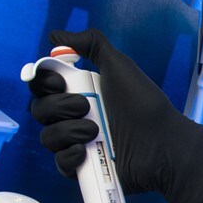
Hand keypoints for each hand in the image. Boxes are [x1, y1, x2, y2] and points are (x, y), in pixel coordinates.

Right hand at [28, 29, 202, 202]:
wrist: (163, 143)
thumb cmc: (144, 104)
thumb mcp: (119, 66)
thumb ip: (92, 44)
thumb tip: (55, 34)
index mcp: (79, 92)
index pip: (42, 86)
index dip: (43, 82)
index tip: (60, 81)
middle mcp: (74, 117)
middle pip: (39, 110)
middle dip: (58, 106)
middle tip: (84, 106)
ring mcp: (78, 143)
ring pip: (47, 137)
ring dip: (67, 131)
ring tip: (95, 131)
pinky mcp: (83, 168)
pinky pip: (59, 163)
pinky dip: (68, 157)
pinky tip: (85, 152)